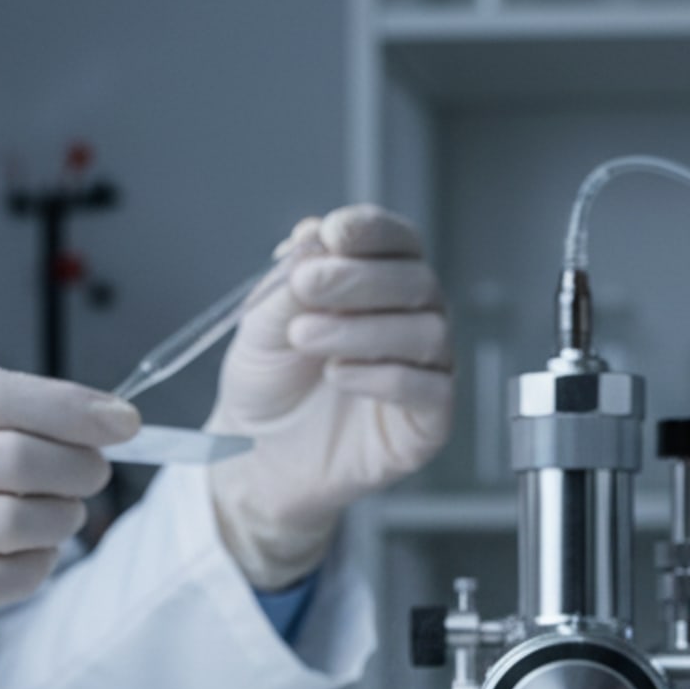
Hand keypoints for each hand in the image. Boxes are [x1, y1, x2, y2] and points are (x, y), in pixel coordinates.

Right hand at [0, 367, 138, 686]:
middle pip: (21, 459)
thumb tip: (69, 421)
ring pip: (19, 520)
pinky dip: (36, 567)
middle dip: (79, 468)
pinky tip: (35, 557)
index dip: (74, 407)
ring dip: (62, 521)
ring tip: (62, 518)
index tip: (122, 421)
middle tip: (92, 476)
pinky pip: (1, 577)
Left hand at [208, 204, 452, 591]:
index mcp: (378, 284)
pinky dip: (384, 377)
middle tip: (307, 285)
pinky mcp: (430, 422)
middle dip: (359, 278)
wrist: (259, 457)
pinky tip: (339, 376)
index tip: (334, 234)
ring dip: (363, 329)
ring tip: (306, 338)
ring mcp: (426, 371)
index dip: (372, 231)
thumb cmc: (270, 386)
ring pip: (427, 332)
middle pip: (416, 281)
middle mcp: (411, 320)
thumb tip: (314, 234)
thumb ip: (290, 280)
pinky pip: (431, 390)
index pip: (397, 241)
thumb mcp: (262, 324)